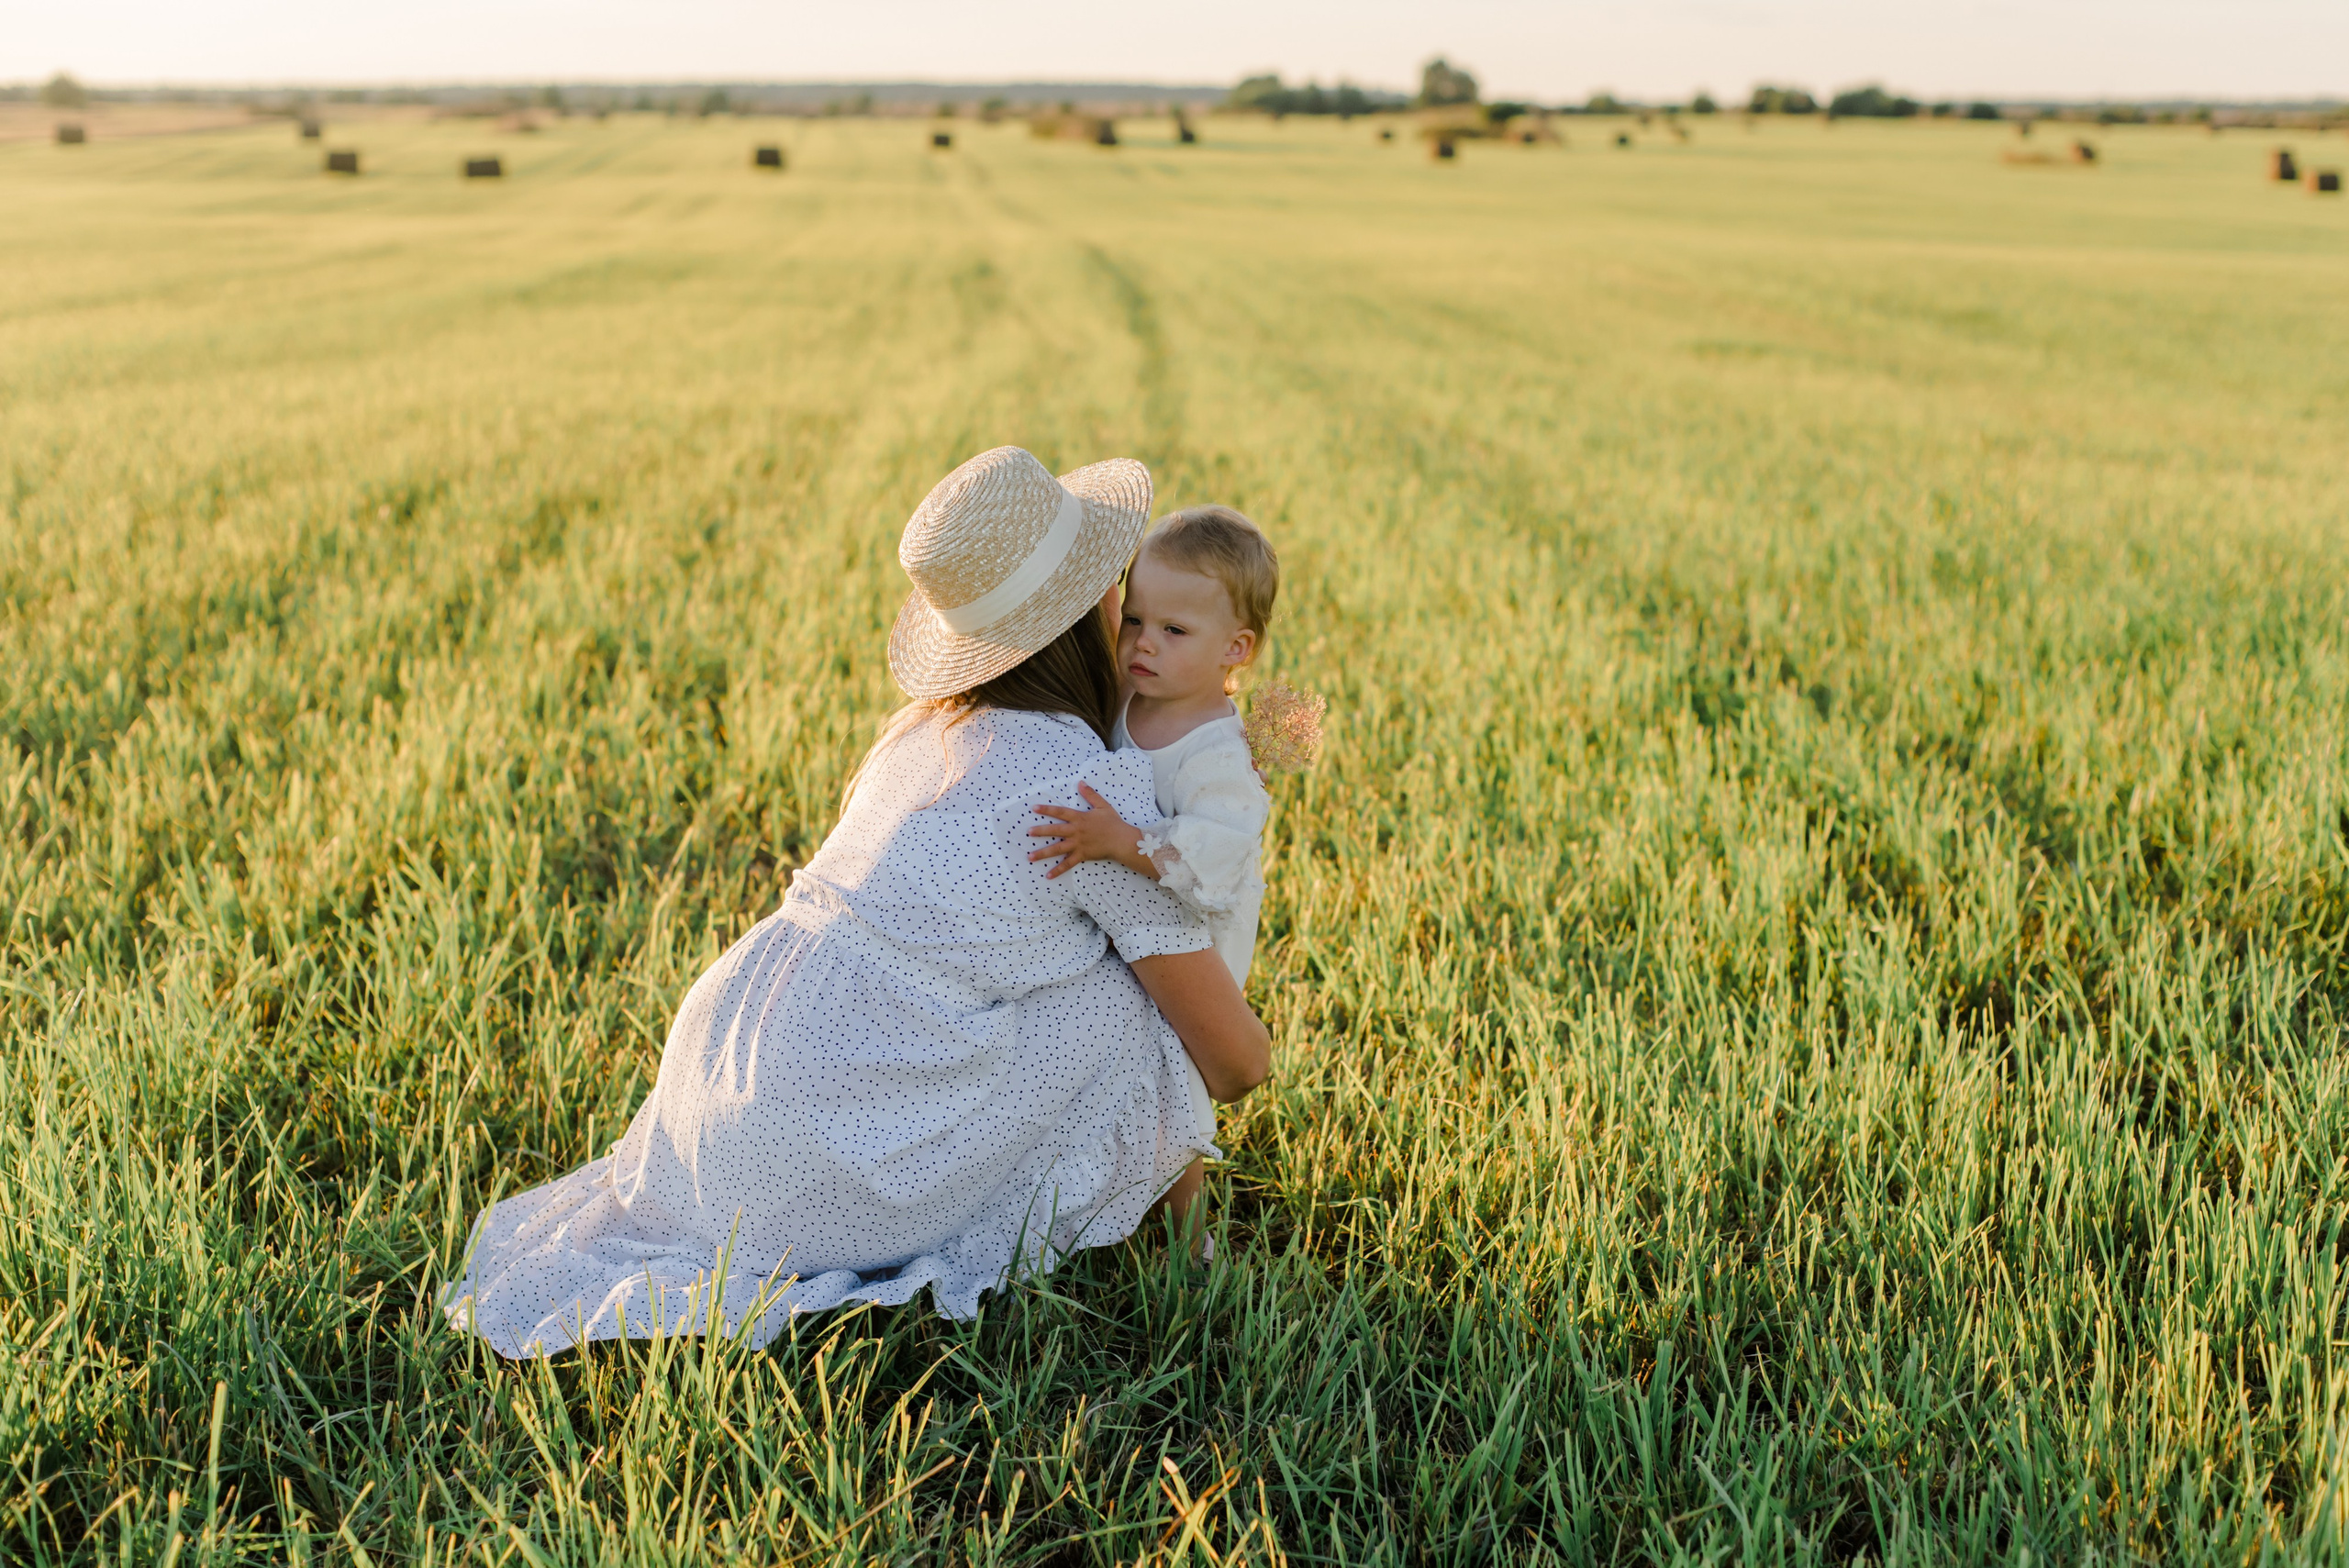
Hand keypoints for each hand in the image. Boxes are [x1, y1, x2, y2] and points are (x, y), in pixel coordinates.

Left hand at [1028, 783, 1152, 878]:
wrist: (1122, 840)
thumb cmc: (1113, 823)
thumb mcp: (1103, 805)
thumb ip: (1090, 794)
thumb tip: (1080, 783)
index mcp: (1079, 818)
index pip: (1060, 812)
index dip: (1047, 809)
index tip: (1034, 808)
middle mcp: (1076, 831)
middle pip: (1055, 830)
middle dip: (1041, 831)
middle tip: (1028, 832)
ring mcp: (1078, 844)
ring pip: (1057, 849)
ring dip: (1043, 853)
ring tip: (1030, 856)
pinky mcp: (1082, 855)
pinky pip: (1068, 864)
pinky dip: (1058, 870)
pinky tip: (1048, 875)